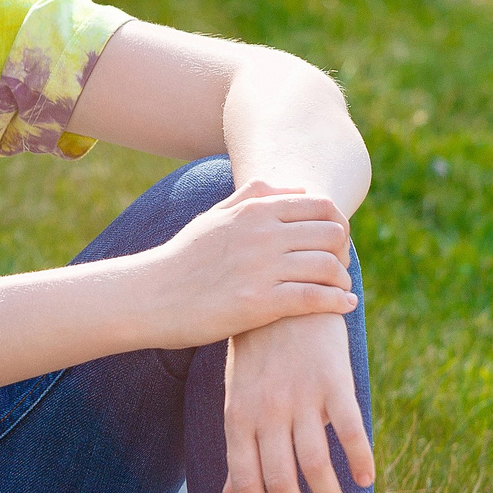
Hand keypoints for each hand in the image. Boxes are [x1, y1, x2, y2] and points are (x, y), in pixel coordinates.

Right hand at [138, 180, 355, 350]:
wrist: (149, 297)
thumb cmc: (183, 259)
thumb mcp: (214, 216)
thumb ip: (252, 196)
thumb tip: (291, 186)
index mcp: (255, 209)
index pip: (321, 206)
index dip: (338, 224)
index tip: (335, 244)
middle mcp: (262, 233)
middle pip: (332, 234)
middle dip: (343, 251)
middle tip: (339, 268)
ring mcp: (261, 268)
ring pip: (328, 266)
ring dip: (342, 279)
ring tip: (341, 289)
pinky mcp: (259, 303)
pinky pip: (314, 298)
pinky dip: (336, 301)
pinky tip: (344, 306)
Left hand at [222, 312, 374, 492]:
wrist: (286, 292)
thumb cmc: (259, 352)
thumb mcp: (239, 396)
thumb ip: (241, 448)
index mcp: (239, 417)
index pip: (245, 481)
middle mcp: (267, 411)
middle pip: (279, 480)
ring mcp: (301, 395)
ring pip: (314, 462)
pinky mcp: (333, 379)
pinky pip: (348, 428)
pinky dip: (358, 458)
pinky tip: (366, 480)